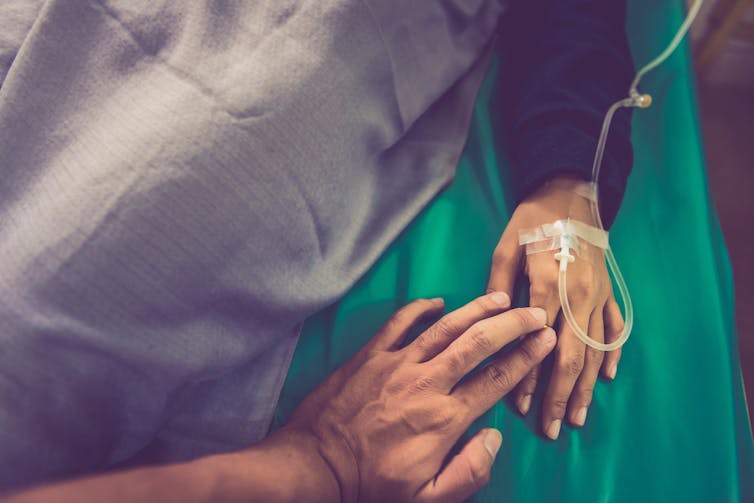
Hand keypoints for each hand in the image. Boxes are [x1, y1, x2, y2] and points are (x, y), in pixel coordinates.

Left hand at [282, 293, 555, 502]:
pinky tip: (436, 301)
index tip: (545, 340)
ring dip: (475, 309)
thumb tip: (494, 437)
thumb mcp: (425, 499)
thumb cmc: (370, 486)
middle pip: (477, 343)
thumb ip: (467, 472)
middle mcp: (426, 383)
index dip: (524, 358)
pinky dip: (418, 308)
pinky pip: (397, 323)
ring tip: (500, 297)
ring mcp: (395, 364)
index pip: (495, 380)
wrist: (313, 466)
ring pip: (444, 327)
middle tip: (535, 312)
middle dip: (511, 325)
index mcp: (444, 418)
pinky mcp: (369, 355)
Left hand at [487, 175, 624, 438]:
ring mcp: (598, 295)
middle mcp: (577, 297)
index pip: (537, 343)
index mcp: (547, 286)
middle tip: (553, 429)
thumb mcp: (504, 249)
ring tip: (578, 417)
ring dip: (585, 387)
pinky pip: (614, 328)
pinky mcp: (610, 291)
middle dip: (560, 397)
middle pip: (570, 357)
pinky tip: (605, 377)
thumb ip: (498, 289)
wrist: (571, 192)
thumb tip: (492, 325)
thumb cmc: (530, 221)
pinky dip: (611, 354)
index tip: (521, 407)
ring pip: (594, 350)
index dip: (529, 377)